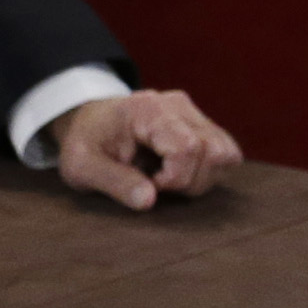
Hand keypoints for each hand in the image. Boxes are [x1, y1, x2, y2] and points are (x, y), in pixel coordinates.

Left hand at [50, 86, 244, 211]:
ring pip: (226, 154)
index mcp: (148, 110)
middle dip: (189, 182)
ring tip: (168, 179)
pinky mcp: (202, 125)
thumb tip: (149, 201)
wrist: (89, 122)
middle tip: (156, 184)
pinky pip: (225, 153)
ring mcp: (194, 113)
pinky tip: (178, 173)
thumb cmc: (85, 144)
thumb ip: (113, 182)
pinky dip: (207, 172)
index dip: (174, 178)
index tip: (149, 184)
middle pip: (213, 152)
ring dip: (202, 178)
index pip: (187, 147)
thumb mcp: (81, 167)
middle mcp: (178, 106)